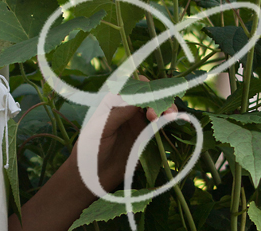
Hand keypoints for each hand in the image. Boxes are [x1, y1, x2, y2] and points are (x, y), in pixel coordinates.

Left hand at [71, 76, 176, 196]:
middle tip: (159, 113)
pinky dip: (168, 122)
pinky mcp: (146, 137)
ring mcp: (138, 122)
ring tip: (170, 116)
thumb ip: (117, 113)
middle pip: (149, 94)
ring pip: (157, 108)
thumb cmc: (90, 146)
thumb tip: (137, 99)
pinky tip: (170, 123)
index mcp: (113, 101)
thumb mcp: (100, 128)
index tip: (150, 98)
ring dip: (166, 108)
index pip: (132, 85)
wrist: (92, 175)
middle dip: (159, 97)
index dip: (144, 87)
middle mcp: (127, 108)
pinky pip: (160, 125)